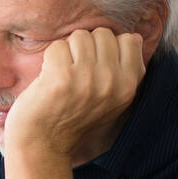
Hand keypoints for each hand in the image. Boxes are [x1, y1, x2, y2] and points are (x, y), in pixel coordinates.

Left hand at [4, 28, 144, 158]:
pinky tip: (49, 78)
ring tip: (63, 74)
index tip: (94, 65)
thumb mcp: (111, 100)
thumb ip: (125, 70)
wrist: (43, 144)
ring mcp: (87, 79)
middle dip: (85, 47)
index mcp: (128, 86)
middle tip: (75, 71)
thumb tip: (134, 36)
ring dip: (67, 51)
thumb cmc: (73, 118)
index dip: (107, 47)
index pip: (128, 40)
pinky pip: (58, 46)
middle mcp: (112, 82)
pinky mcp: (62, 78)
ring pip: (80, 36)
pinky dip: (49, 59)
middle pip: (103, 34)